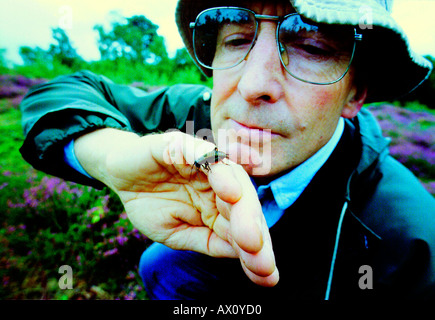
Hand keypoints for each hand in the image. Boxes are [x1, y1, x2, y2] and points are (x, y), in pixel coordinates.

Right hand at [74, 129, 278, 286]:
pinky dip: (215, 168)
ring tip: (249, 235)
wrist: (119, 176)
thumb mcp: (177, 234)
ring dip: (242, 205)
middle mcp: (218, 182)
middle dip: (253, 231)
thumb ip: (208, 241)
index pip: (242, 225)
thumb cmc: (151, 203)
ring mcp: (203, 163)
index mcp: (220, 204)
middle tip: (259, 258)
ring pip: (231, 177)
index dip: (255, 250)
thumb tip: (243, 257)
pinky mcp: (182, 146)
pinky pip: (202, 154)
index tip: (267, 277)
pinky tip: (228, 190)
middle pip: (244, 202)